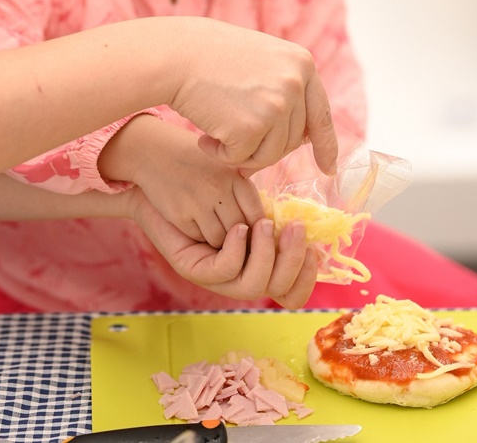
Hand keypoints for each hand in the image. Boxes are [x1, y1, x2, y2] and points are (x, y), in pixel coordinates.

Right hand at [98, 116, 263, 246]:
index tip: (248, 227)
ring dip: (217, 239)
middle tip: (228, 230)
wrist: (153, 150)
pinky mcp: (181, 213)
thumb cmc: (193, 159)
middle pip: (241, 230)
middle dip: (236, 236)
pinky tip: (192, 220)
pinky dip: (197, 235)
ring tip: (209, 223)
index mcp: (235, 175)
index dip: (255, 227)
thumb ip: (242, 190)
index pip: (257, 215)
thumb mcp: (223, 166)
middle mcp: (220, 188)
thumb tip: (262, 225)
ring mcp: (200, 201)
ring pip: (221, 239)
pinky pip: (198, 238)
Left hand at [127, 190, 317, 309]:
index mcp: (256, 267)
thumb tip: (308, 222)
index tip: (314, 249)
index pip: (291, 294)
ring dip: (264, 254)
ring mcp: (215, 279)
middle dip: (291, 260)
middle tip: (294, 228)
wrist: (161, 183)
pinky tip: (239, 227)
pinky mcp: (192, 269)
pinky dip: (237, 251)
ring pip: (252, 286)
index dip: (306, 278)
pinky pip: (223, 271)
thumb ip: (274, 217)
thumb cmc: (207, 189)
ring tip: (262, 224)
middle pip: (278, 290)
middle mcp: (238, 279)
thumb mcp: (248, 203)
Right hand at [166, 20, 336, 174]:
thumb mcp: (261, 59)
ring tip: (216, 132)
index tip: (328, 167)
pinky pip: (242, 159)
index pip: (321, 114)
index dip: (325, 145)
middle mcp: (295, 83)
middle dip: (263, 145)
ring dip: (241, 152)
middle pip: (291, 140)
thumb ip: (286, 88)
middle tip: (231, 130)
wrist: (175, 54)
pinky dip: (222, 156)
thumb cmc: (209, 56)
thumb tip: (305, 136)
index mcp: (302, 63)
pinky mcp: (252, 127)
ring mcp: (276, 105)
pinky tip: (204, 138)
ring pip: (269, 154)